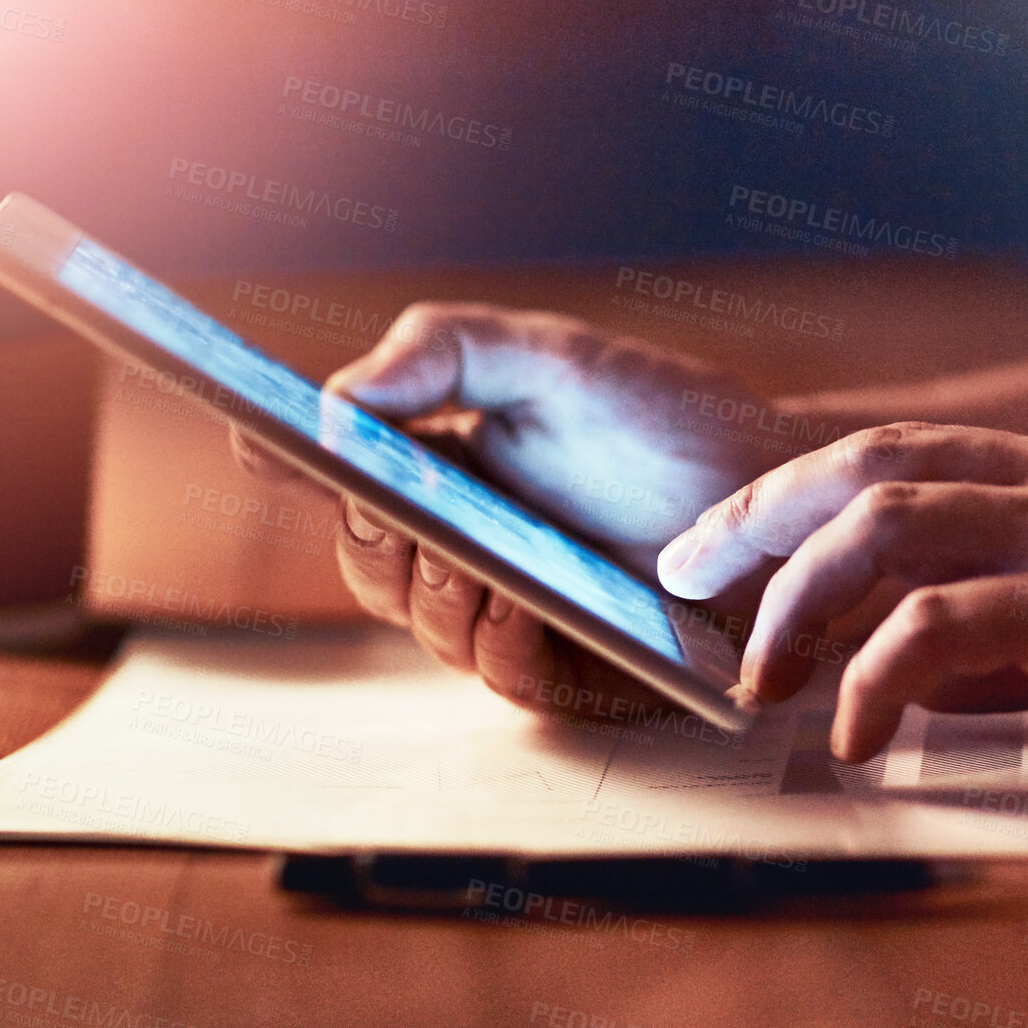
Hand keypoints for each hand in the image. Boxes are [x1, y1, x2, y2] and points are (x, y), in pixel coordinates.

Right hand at [236, 302, 778, 713]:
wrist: (770, 487)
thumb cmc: (662, 415)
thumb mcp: (554, 356)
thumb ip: (446, 350)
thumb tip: (334, 400)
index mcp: (442, 460)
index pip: (336, 469)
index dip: (283, 456)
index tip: (257, 439)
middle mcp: (464, 538)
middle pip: (367, 563)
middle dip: (369, 541)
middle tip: (391, 513)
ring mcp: (511, 605)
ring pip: (424, 625)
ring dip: (436, 596)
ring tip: (473, 562)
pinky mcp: (568, 663)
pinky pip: (503, 676)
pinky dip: (501, 647)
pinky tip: (522, 611)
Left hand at [656, 422, 1027, 796]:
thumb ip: (1005, 603)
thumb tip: (893, 657)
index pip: (891, 450)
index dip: (790, 490)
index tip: (722, 543)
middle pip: (863, 468)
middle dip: (756, 522)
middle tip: (689, 580)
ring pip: (883, 532)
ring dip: (798, 607)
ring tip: (761, 683)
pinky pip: (937, 630)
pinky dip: (873, 682)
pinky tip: (858, 737)